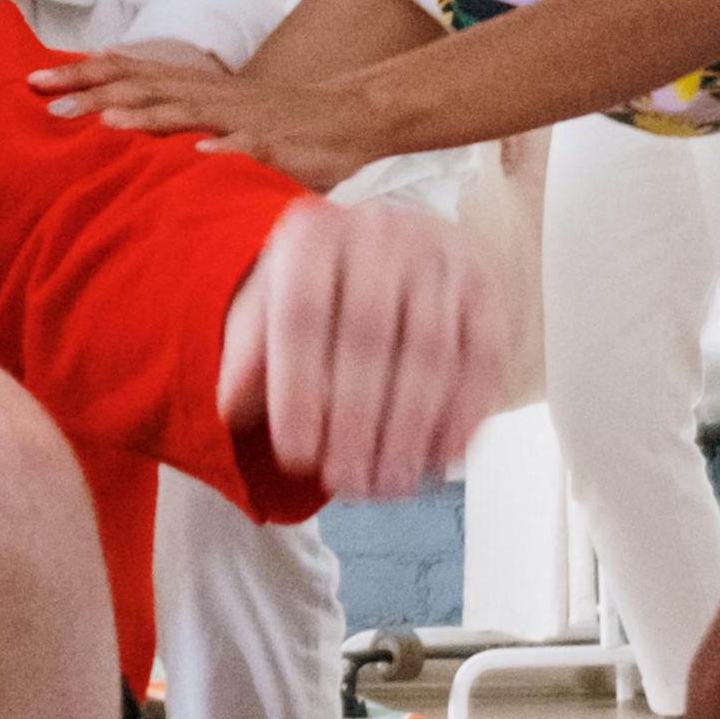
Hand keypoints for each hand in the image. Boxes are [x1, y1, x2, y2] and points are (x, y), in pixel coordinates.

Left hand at [34, 42, 393, 194]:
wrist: (352, 115)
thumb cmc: (278, 121)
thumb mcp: (219, 115)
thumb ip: (174, 118)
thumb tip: (114, 123)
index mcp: (194, 89)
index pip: (129, 74)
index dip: (82, 74)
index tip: (33, 79)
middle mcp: (210, 95)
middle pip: (143, 86)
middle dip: (92, 91)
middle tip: (42, 99)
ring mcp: (242, 118)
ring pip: (186, 112)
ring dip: (144, 116)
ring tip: (104, 123)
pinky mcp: (276, 143)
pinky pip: (246, 146)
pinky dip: (222, 150)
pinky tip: (197, 158)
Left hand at [214, 197, 498, 508]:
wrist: (390, 247)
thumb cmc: (322, 292)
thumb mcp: (269, 310)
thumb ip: (249, 356)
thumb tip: (235, 408)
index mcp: (314, 237)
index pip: (302, 316)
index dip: (299, 392)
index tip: (296, 455)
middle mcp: (379, 235)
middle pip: (368, 337)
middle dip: (357, 422)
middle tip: (348, 482)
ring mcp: (439, 257)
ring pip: (430, 351)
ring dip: (410, 428)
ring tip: (390, 483)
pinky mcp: (484, 288)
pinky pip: (480, 356)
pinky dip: (463, 413)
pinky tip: (440, 456)